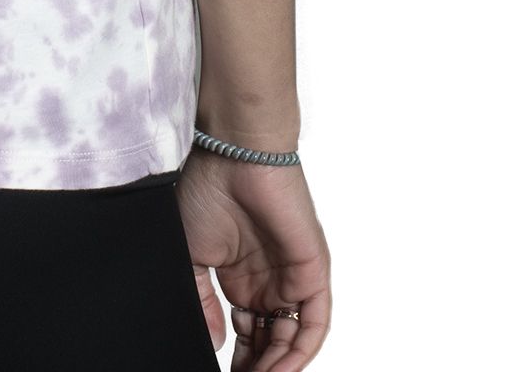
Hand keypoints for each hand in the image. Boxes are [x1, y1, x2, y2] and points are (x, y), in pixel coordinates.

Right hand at [175, 149, 331, 367]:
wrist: (232, 156)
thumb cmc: (207, 189)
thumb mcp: (193, 255)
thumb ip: (202, 301)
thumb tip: (212, 342)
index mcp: (242, 280)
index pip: (247, 335)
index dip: (238, 360)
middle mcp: (270, 284)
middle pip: (271, 343)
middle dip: (258, 367)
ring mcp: (292, 279)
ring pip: (293, 340)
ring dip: (278, 366)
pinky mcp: (312, 272)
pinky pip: (314, 323)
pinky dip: (300, 351)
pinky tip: (280, 369)